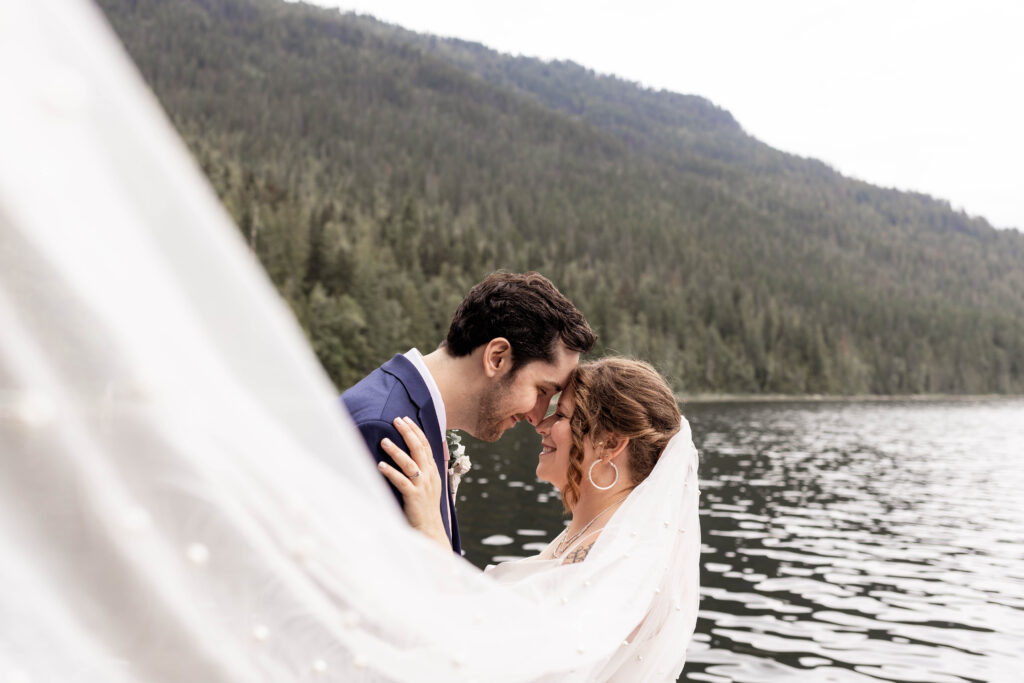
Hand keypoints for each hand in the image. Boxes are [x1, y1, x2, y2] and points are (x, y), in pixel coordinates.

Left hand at [377, 417, 449, 549]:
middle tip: (396, 420)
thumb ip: (421, 469)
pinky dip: (391, 472)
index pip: (426, 445)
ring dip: (396, 451)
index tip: (405, 419)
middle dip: (408, 433)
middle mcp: (429, 475)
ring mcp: (422, 486)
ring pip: (410, 464)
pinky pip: (402, 482)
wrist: (430, 529)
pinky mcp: (413, 497)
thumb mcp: (428, 484)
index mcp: (433, 470)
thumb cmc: (424, 507)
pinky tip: (380, 465)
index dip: (416, 431)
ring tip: (384, 441)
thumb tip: (410, 455)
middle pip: (419, 449)